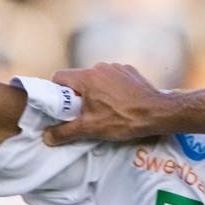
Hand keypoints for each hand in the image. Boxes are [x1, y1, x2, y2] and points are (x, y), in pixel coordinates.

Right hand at [45, 63, 164, 144]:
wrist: (158, 113)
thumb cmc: (124, 120)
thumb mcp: (91, 129)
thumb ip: (65, 132)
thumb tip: (46, 137)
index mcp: (86, 77)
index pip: (59, 77)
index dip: (56, 92)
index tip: (62, 107)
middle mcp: (100, 67)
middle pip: (78, 79)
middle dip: (78, 95)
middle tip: (84, 114)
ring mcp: (117, 67)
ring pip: (96, 79)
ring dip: (96, 92)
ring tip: (105, 110)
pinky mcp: (130, 72)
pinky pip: (113, 78)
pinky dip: (112, 89)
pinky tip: (120, 104)